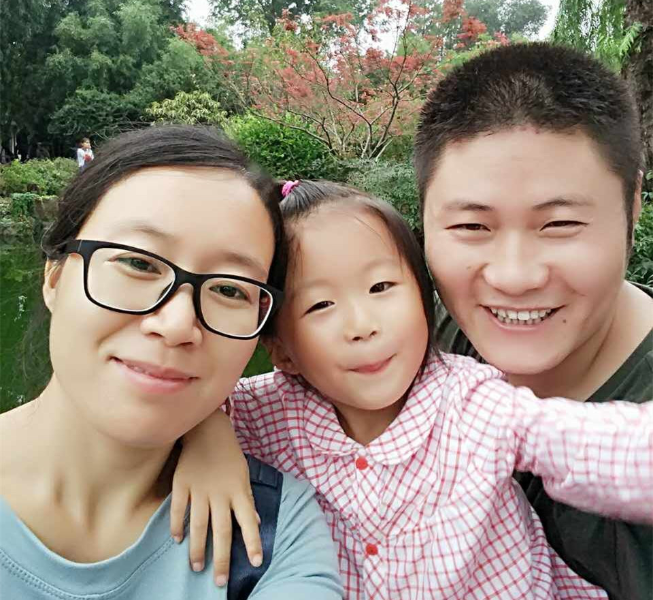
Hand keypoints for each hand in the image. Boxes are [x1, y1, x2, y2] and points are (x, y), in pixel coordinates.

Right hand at [171, 410, 262, 586]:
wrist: (208, 428)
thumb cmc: (229, 454)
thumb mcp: (243, 474)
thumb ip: (247, 499)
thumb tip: (255, 522)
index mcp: (238, 491)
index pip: (249, 521)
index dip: (253, 542)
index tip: (256, 562)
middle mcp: (220, 493)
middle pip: (221, 531)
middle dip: (222, 558)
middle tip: (219, 581)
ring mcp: (200, 489)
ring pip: (198, 525)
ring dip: (198, 549)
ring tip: (196, 567)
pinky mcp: (182, 483)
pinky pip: (178, 508)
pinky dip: (177, 525)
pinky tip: (177, 540)